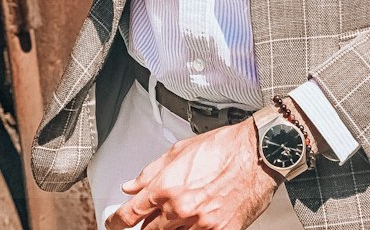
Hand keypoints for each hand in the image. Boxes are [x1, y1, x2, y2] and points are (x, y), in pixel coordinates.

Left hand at [105, 119, 277, 229]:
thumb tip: (131, 186)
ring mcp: (200, 225)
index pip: (130, 215)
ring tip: (180, 214)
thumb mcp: (179, 151)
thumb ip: (150, 172)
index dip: (116, 222)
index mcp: (166, 187)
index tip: (112, 223)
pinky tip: (196, 220)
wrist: (256, 154)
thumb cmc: (223, 148)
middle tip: (151, 217)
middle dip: (146, 225)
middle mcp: (180, 210)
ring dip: (169, 228)